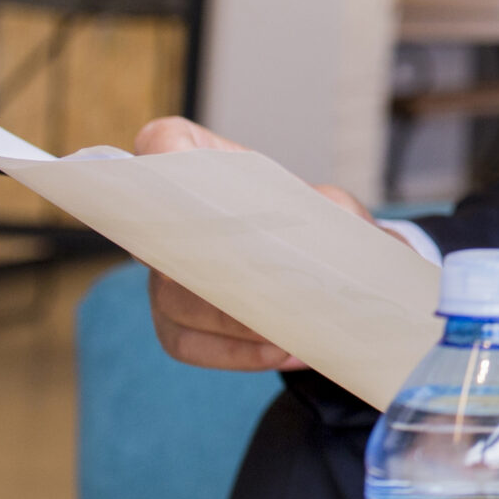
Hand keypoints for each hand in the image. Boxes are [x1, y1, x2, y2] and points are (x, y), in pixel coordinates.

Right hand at [136, 117, 374, 371]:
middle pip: (165, 241)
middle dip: (217, 271)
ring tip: (291, 334)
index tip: (182, 171)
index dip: (161, 156)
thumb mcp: (337, 210)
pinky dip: (233, 353)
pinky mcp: (174, 319)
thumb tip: (333, 236)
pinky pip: (185, 341)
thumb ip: (335, 213)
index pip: (164, 145)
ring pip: (173, 300)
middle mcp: (172, 220)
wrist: (333, 274)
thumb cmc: (323, 228)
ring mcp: (165, 272)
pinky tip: (280, 352)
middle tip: (267, 289)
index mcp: (208, 170)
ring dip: (233, 323)